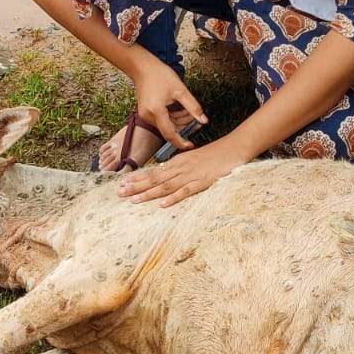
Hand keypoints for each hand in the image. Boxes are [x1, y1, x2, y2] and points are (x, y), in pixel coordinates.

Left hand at [118, 137, 248, 206]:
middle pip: (154, 178)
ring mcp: (191, 175)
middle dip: (136, 186)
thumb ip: (179, 167)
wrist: (233, 149)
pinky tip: (162, 204)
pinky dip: (173, 198)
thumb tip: (165, 174)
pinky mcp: (202, 182)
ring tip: (133, 200)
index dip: (138, 178)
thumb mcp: (193, 158)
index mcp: (177, 162)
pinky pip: (185, 191)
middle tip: (119, 193)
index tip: (122, 184)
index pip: (154, 171)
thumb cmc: (214, 155)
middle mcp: (180, 168)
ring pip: (165, 186)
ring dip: (148, 193)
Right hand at [128, 53, 207, 151]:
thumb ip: (193, 107)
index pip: (170, 134)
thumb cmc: (160, 75)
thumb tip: (204, 121)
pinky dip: (172, 117)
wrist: (142, 67)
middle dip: (184, 125)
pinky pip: (162, 120)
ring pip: (166, 125)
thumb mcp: (180, 90)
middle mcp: (148, 116)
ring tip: (189, 110)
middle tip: (197, 119)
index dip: (181, 142)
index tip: (191, 145)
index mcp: (156, 111)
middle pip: (169, 129)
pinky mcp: (146, 112)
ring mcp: (146, 115)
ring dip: (179, 120)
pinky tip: (180, 108)